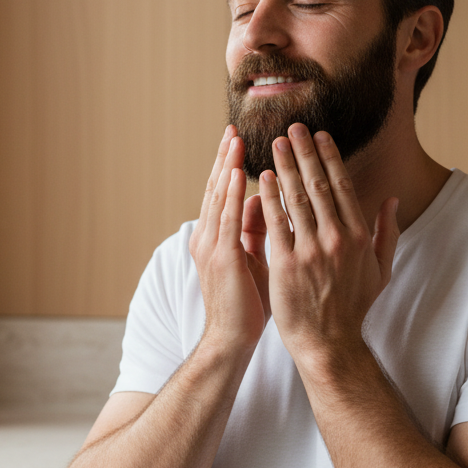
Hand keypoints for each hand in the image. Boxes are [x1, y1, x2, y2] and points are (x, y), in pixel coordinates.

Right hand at [188, 126, 270, 351]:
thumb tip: (260, 203)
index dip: (227, 166)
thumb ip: (253, 230)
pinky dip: (229, 193)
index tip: (236, 140)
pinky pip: (226, 218)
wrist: (232, 338)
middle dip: (223, 158)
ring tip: (233, 140)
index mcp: (214, 238)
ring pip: (217, 197)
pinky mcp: (222, 257)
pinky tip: (236, 174)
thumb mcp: (253, 259)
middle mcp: (207, 237)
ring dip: (225, 167)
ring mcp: (211, 246)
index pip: (220, 194)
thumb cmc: (246, 303)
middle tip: (232, 128)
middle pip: (213, 188)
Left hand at [257, 124, 398, 358]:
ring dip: (285, 166)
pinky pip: (276, 222)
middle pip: (318, 185)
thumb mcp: (380, 271)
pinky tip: (261, 178)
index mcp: (359, 237)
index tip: (320, 135)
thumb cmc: (352, 307)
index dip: (329, 157)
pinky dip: (269, 197)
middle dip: (304, 152)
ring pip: (296, 198)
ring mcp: (311, 251)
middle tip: (293, 127)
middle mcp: (337, 239)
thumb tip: (391, 200)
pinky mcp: (287, 263)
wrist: (328, 343)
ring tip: (274, 143)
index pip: (342, 186)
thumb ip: (387, 233)